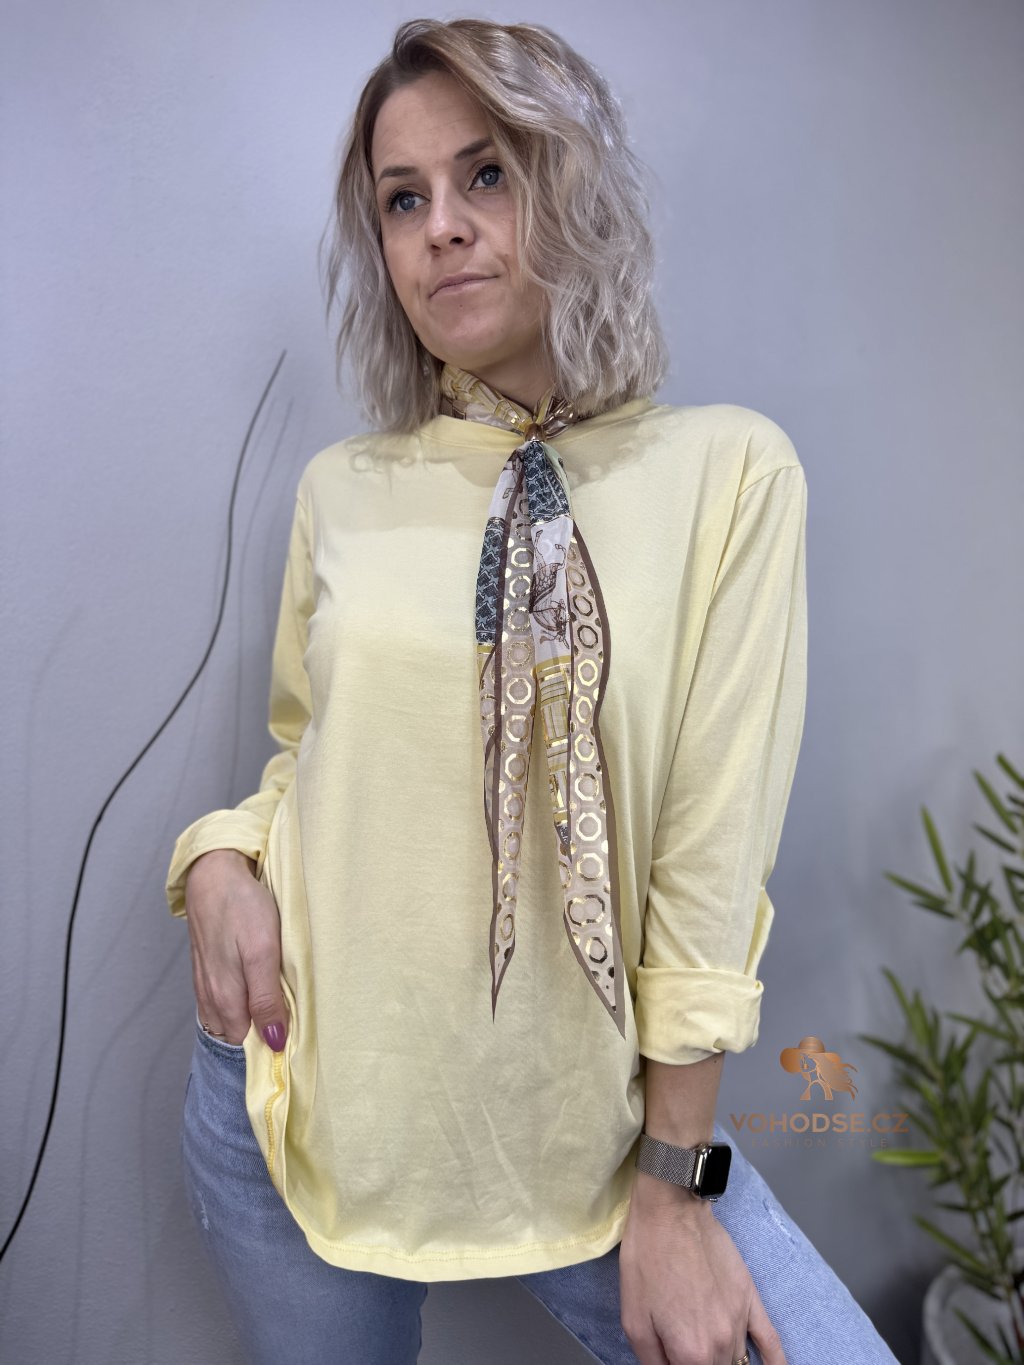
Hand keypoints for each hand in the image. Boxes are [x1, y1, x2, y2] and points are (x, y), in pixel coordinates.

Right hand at [184, 849, 289, 1050]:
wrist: (214, 873)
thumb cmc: (242, 908)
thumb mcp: (263, 953)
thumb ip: (266, 999)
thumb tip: (274, 1043)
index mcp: (226, 999)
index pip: (248, 1045)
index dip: (271, 1043)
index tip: (295, 1036)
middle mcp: (212, 998)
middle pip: (238, 1035)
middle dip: (261, 1033)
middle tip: (291, 1017)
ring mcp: (205, 984)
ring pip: (228, 1019)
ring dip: (250, 1019)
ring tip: (275, 1004)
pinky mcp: (205, 969)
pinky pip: (220, 1001)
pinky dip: (238, 1003)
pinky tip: (253, 989)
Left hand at [619, 1187, 785, 1364]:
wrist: (671, 1213)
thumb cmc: (647, 1260)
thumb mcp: (634, 1321)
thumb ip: (653, 1362)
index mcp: (692, 1353)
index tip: (670, 1355)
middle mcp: (722, 1344)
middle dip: (699, 1362)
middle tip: (682, 1341)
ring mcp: (740, 1322)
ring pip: (738, 1362)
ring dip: (722, 1361)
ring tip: (704, 1345)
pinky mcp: (750, 1300)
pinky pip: (771, 1342)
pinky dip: (776, 1363)